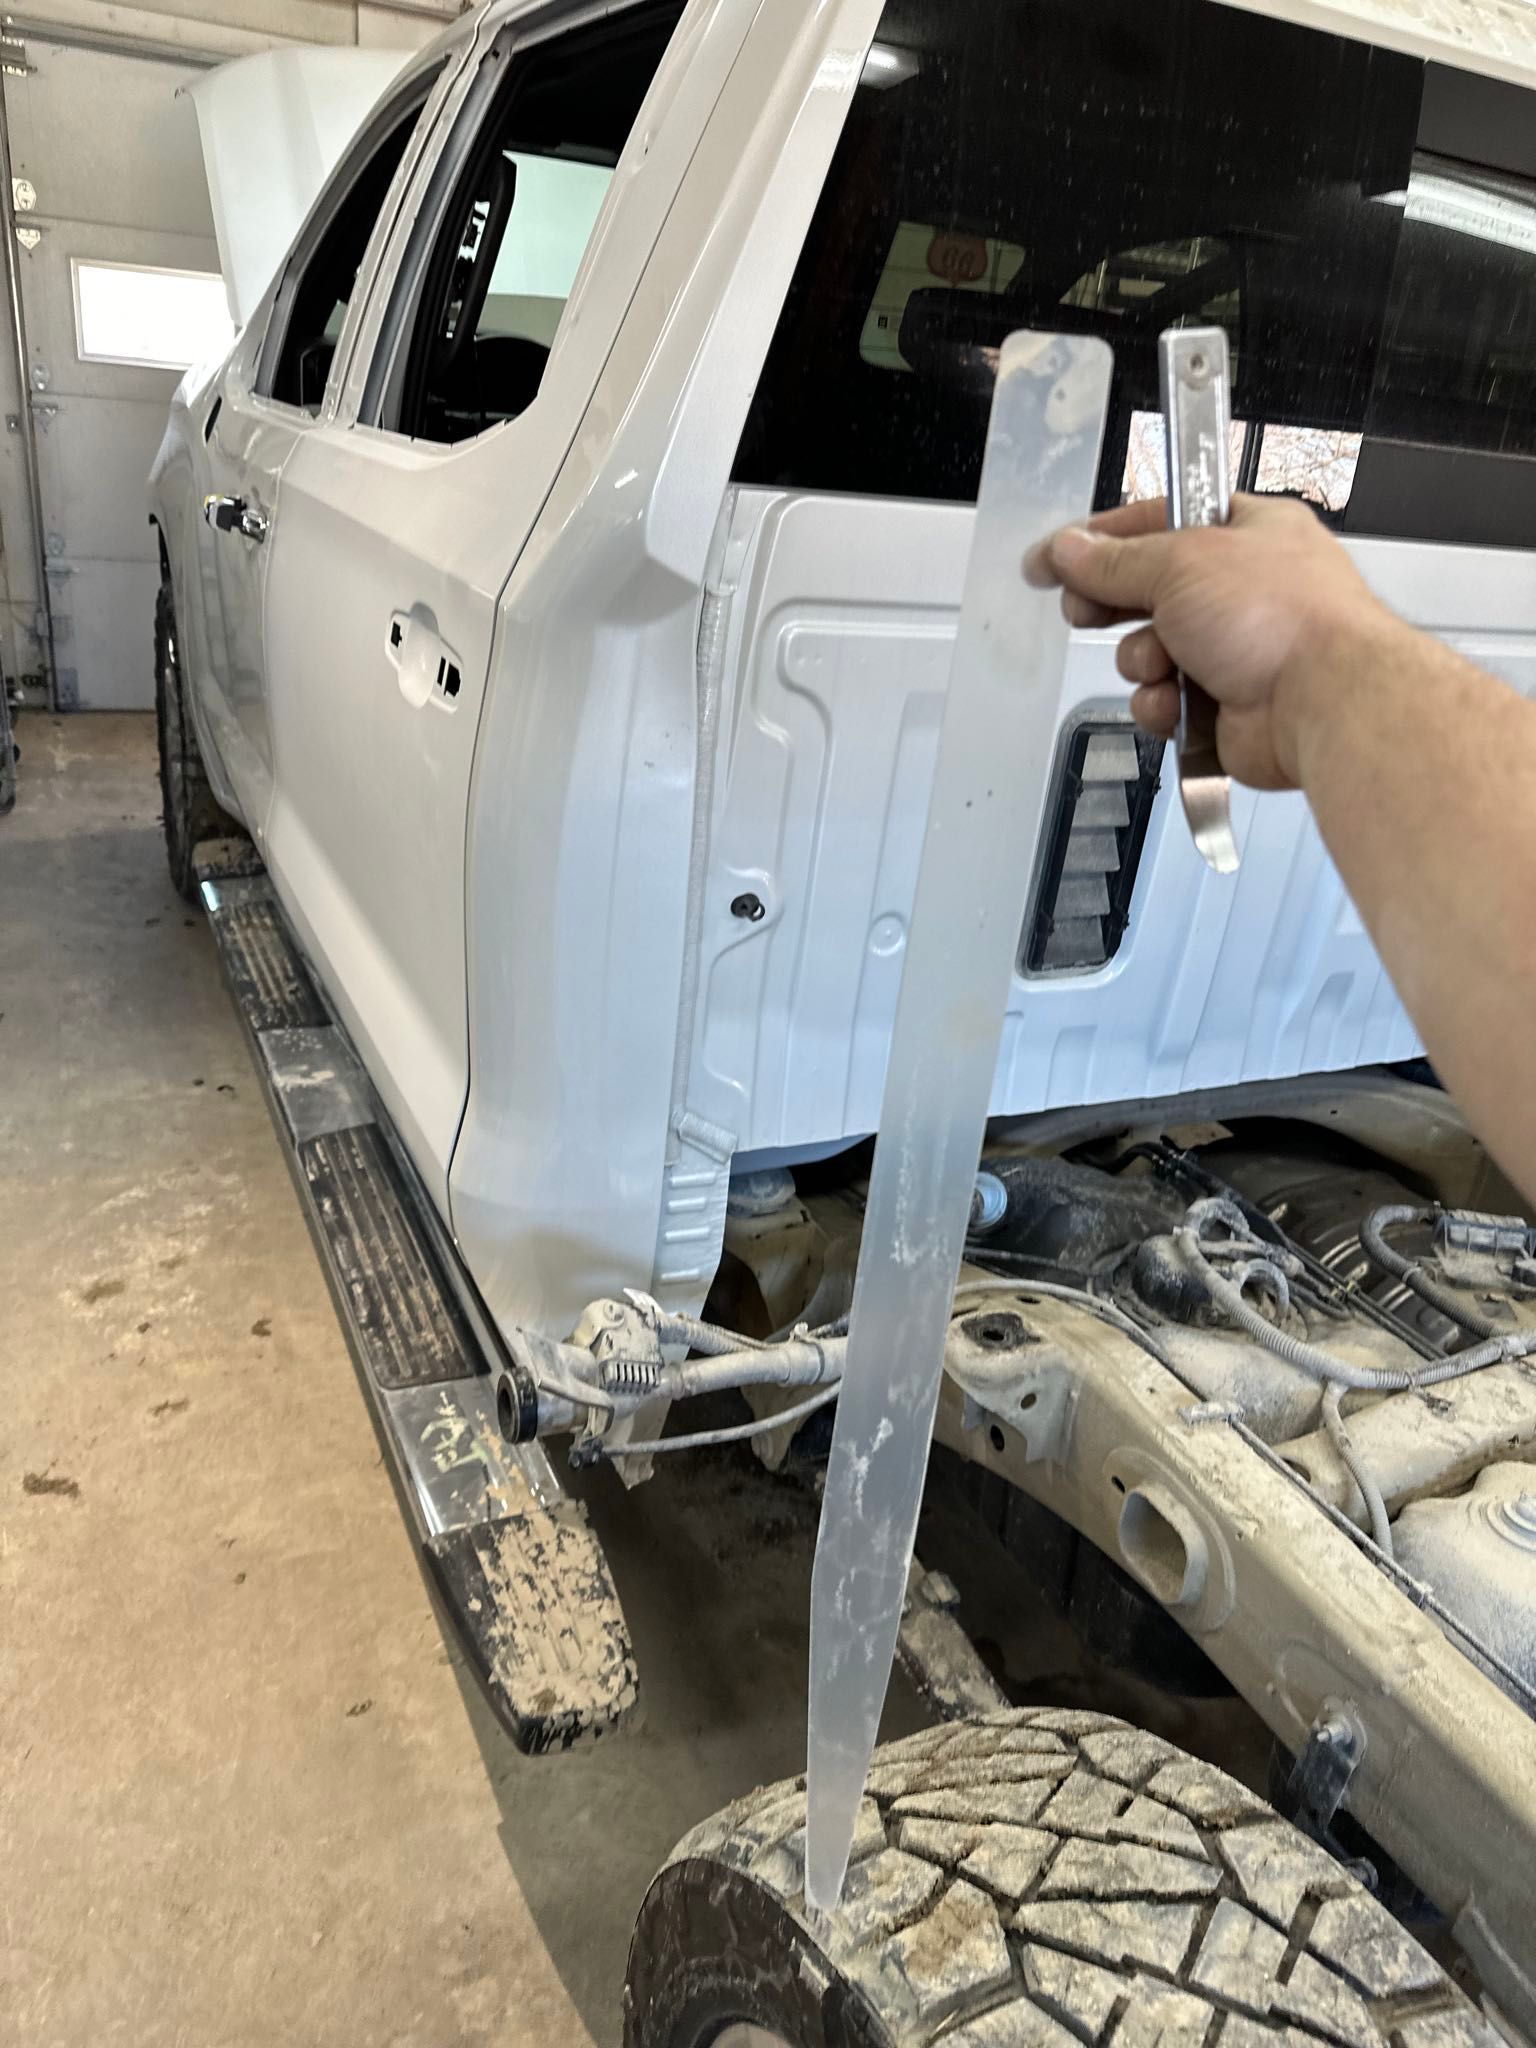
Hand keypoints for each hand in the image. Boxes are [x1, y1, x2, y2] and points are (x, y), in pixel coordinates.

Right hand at [1024, 494, 1401, 790]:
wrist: (1322, 702)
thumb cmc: (1284, 618)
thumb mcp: (1180, 562)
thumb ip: (1115, 560)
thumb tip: (1071, 549)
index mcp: (1246, 532)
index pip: (1156, 522)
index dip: (1100, 538)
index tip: (1054, 555)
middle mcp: (1243, 588)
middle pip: (1147, 591)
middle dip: (1115, 606)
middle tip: (1085, 609)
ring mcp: (1236, 649)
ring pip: (1148, 652)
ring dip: (1143, 661)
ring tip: (1166, 662)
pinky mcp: (1225, 705)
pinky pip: (1163, 701)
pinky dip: (1162, 705)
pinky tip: (1178, 703)